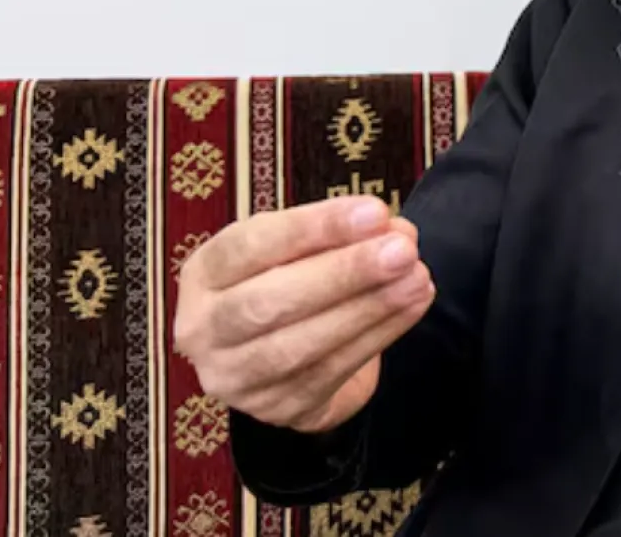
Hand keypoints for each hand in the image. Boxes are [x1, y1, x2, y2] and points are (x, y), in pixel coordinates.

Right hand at [173, 195, 433, 434]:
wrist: (278, 357)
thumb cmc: (289, 281)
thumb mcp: (301, 248)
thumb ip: (341, 235)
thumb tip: (395, 231)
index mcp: (203, 274)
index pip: (251, 245)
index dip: (315, 227)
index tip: (375, 212)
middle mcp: (204, 330)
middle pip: (268, 302)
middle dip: (343, 274)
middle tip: (402, 252)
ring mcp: (235, 378)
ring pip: (299, 347)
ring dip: (368, 310)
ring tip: (417, 278)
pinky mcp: (276, 409)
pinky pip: (329, 375)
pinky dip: (377, 337)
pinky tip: (411, 307)